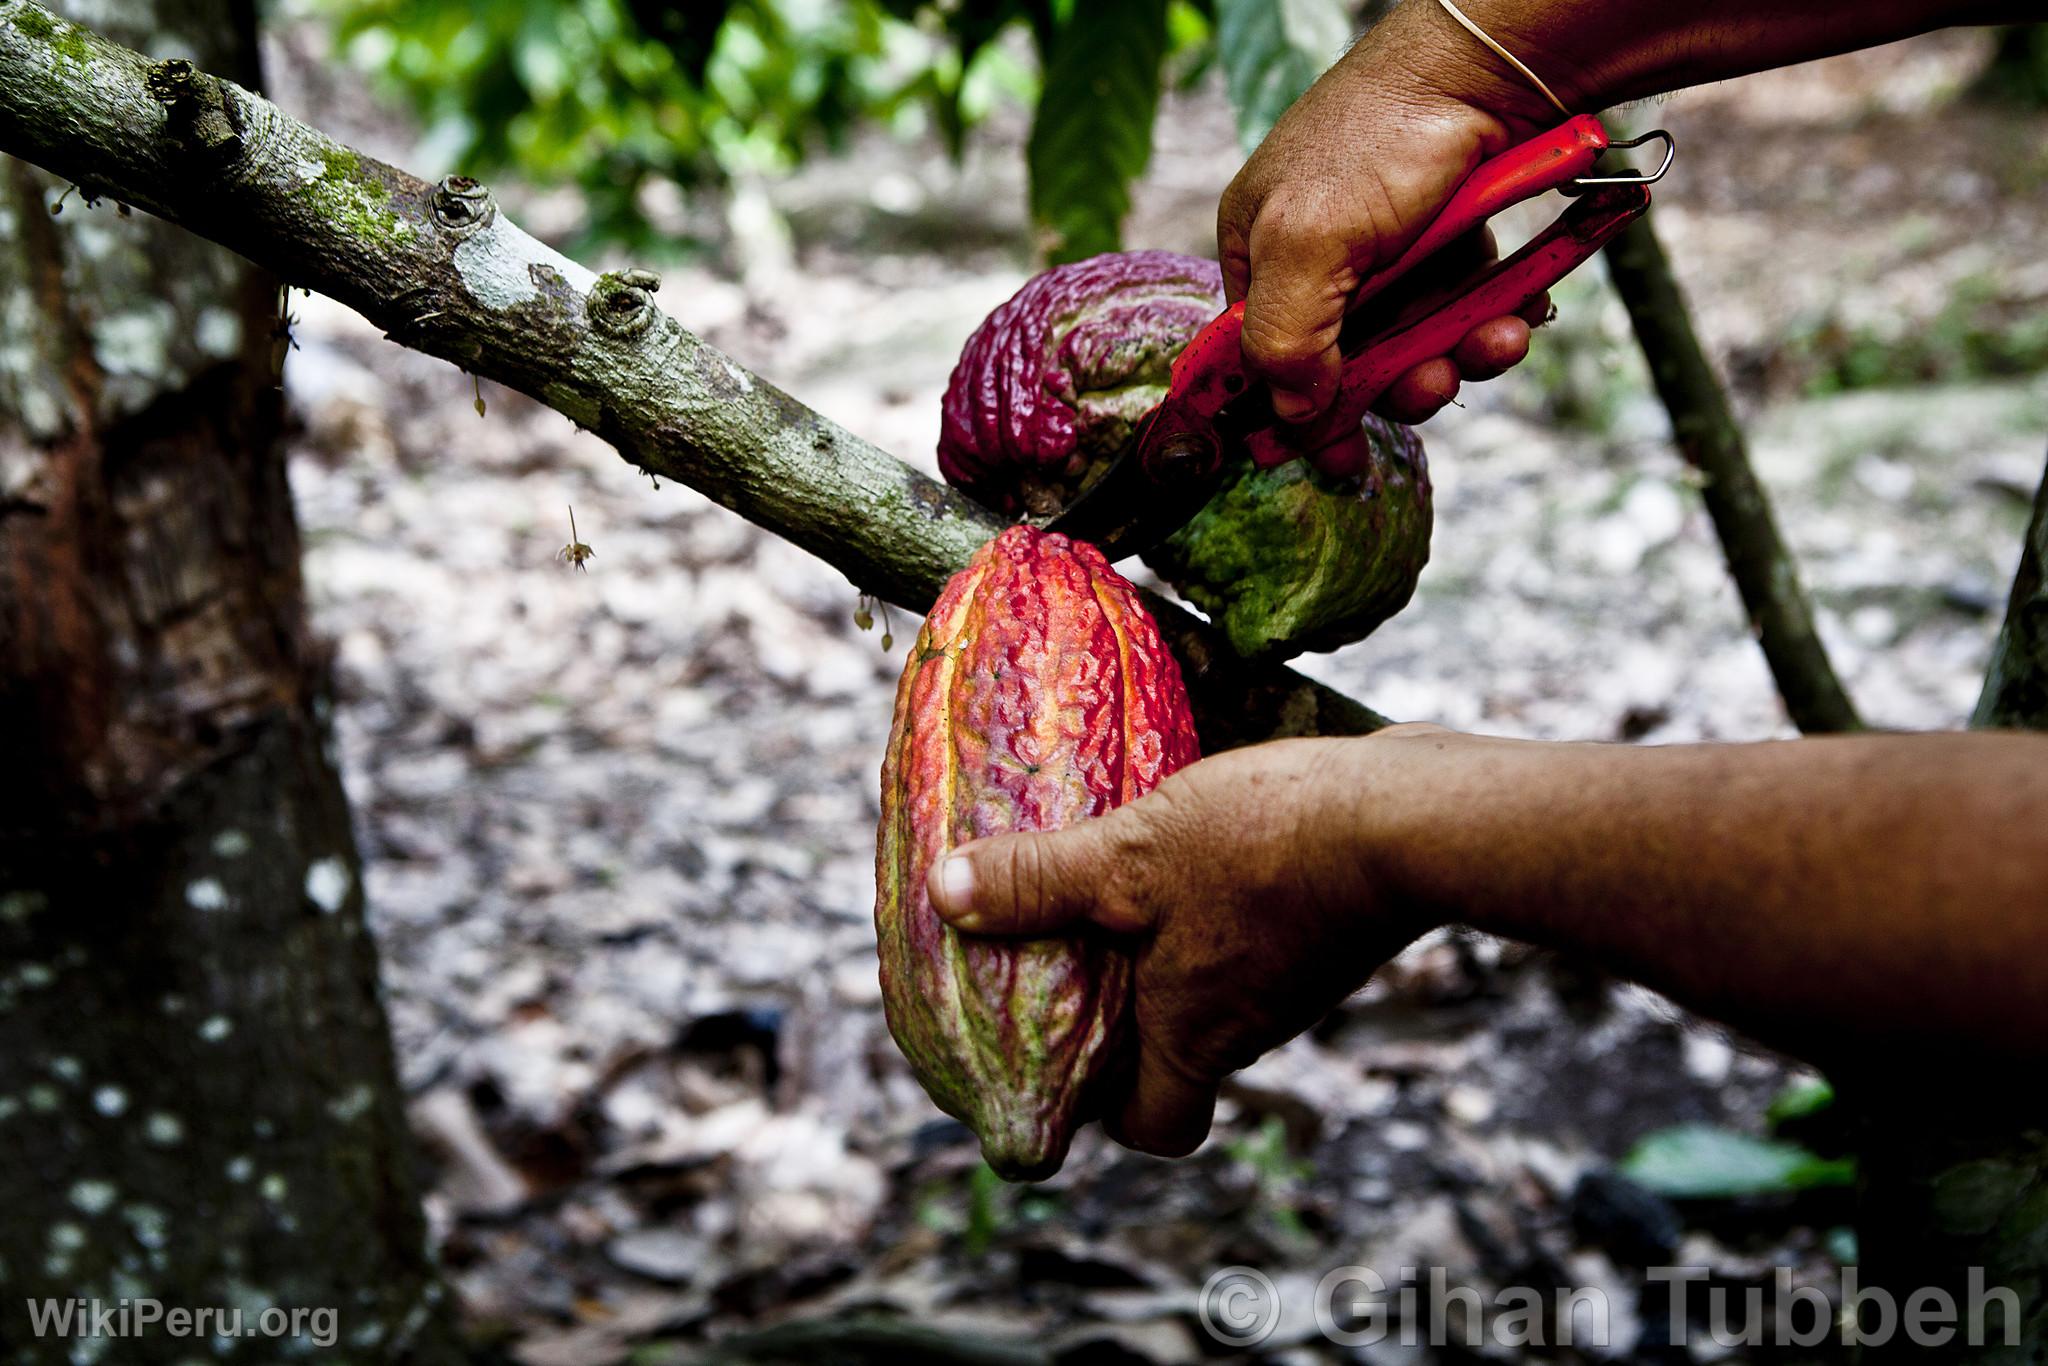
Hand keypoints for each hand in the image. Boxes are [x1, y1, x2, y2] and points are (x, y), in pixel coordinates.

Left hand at [925, 728, 1446, 1156]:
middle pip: (1182, 1055)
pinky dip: (1221, 904)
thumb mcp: (1125, 858)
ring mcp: (1299, 976)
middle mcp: (1253, 1024)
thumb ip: (1037, 881)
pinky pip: (1259, 934)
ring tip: (1117, 884)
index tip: (1068, 1067)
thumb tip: (945, 894)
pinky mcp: (1330, 923)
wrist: (1410, 814)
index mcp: (1198, 1037)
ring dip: (1172, 949)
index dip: (1109, 1115)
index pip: (1158, 1128)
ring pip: (1221, 988)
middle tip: (1071, 955)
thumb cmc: (1263, 851)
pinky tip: (1193, 842)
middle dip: (1127, 1016)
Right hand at [1216, 3, 1570, 426]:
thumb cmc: (1382, 138)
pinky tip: (1515, 316)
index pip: (1258, 359)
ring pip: (1414, 348)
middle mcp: (1321, 261)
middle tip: (1428, 389)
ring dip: (1453, 360)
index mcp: (1260, 254)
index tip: (1330, 460)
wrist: (1489, 68)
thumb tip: (1290, 416)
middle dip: (1395, 386)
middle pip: (1346, 366)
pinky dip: (1490, 326)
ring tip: (1490, 344)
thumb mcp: (1308, 243)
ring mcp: (1388, 258)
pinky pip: (1463, 317)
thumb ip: (1285, 338)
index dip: (1291, 414)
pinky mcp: (1451, 250)